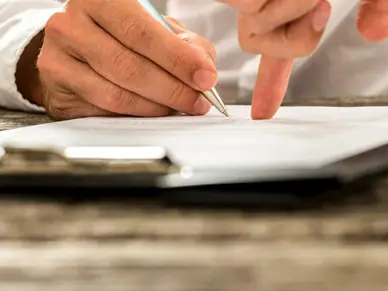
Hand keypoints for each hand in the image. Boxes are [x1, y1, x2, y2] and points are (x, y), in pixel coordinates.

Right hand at [18, 0, 216, 119]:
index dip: (178, 59)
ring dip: (155, 106)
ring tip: (177, 108)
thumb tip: (204, 71)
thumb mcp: (156, 29)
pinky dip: (135, 114)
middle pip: (129, 66)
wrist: (75, 49)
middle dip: (172, 89)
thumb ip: (183, 45)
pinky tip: (151, 111)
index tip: (205, 78)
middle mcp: (72, 22)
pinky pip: (102, 109)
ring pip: (116, 93)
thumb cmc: (120, 36)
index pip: (143, 31)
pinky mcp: (56, 87)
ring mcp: (58, 56)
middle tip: (197, 102)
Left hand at [221, 0, 387, 119]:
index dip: (270, 87)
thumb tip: (374, 31)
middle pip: (257, 38)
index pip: (280, 56)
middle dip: (292, 18)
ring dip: (289, 1)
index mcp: (301, 9)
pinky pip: (245, 3)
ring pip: (253, 18)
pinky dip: (256, 0)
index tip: (261, 112)